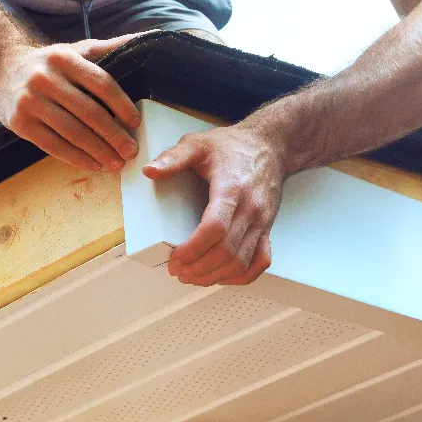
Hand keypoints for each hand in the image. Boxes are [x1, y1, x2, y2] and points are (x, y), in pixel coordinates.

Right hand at [0, 34, 146, 171]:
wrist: (2, 70)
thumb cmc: (49, 64)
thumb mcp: (77, 50)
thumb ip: (111, 48)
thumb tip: (154, 35)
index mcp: (64, 58)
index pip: (100, 82)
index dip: (120, 104)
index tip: (135, 122)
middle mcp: (44, 78)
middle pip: (88, 111)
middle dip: (113, 134)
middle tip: (131, 150)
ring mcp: (30, 102)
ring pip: (71, 132)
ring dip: (97, 151)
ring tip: (116, 163)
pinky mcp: (20, 123)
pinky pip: (53, 145)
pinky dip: (76, 158)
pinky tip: (93, 164)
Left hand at [142, 121, 287, 285]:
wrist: (271, 145)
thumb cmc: (232, 146)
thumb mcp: (197, 144)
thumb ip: (173, 157)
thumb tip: (149, 171)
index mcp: (231, 189)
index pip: (215, 229)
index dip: (193, 249)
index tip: (175, 258)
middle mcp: (250, 209)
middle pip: (227, 251)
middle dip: (198, 268)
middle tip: (176, 271)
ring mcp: (262, 221)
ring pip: (242, 261)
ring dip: (215, 276)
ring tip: (192, 277)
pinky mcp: (267, 228)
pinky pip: (260, 261)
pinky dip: (241, 275)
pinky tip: (221, 277)